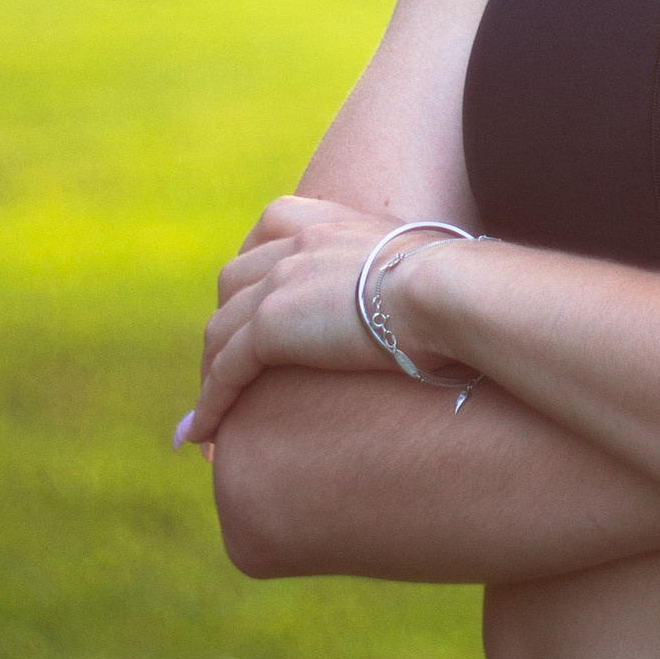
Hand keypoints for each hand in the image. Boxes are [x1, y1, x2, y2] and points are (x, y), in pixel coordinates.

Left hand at [177, 196, 452, 451]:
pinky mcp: (269, 327)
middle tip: (229, 373)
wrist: (448, 291)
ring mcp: (276, 282)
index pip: (265, 244)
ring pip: (221, 333)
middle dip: (225, 330)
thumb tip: (422, 304)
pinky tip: (203, 436)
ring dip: (211, 375)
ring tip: (211, 415)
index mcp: (323, 222)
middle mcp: (292, 245)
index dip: (253, 285)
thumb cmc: (456, 286)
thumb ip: (398, 274)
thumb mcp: (419, 265)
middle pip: (233, 288)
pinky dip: (210, 405)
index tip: (254, 318)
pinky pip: (224, 371)